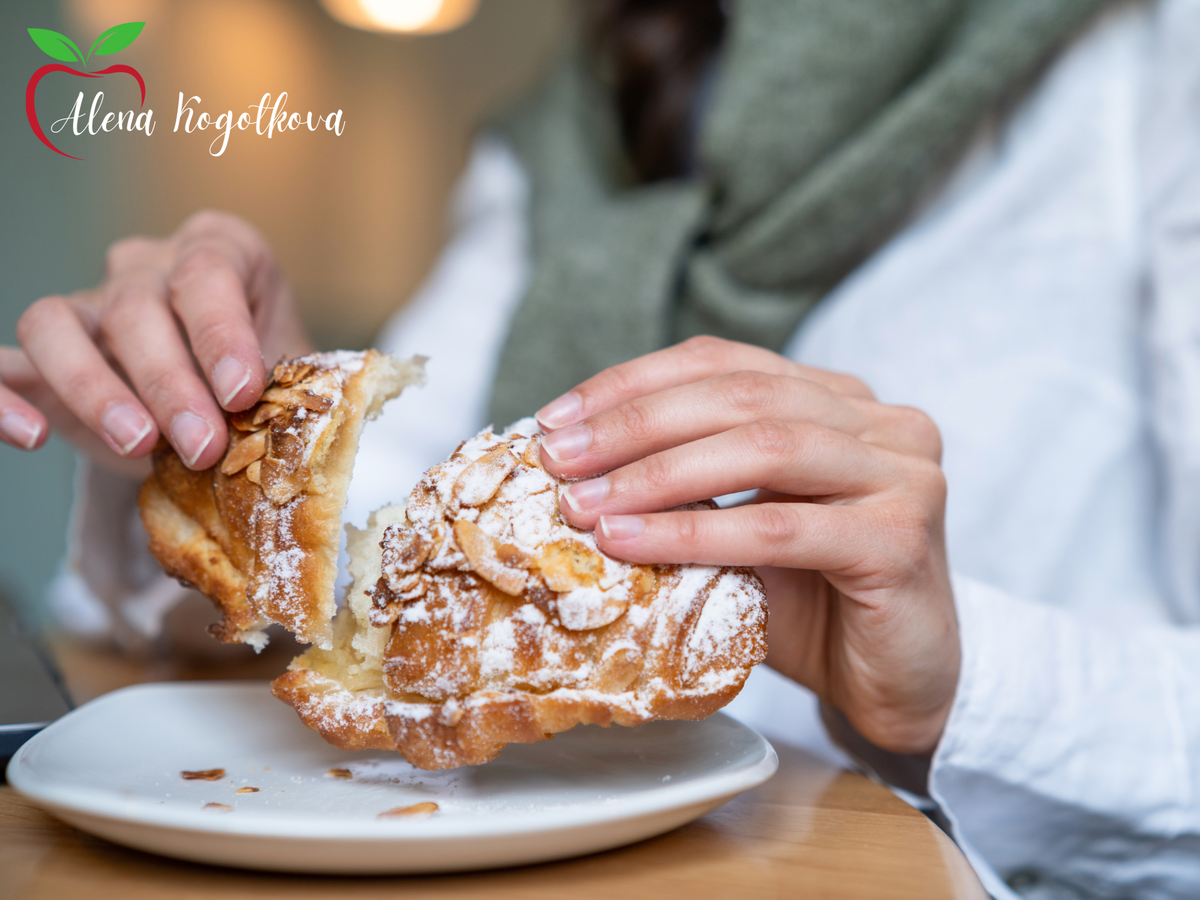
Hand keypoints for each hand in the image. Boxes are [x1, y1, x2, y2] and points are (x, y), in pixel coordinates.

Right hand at [0, 211, 311, 474]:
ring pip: (56, 322)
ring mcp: (90, 306)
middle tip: (202, 446)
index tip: (242, 393)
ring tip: (139, 444)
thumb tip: (287, 423)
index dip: (221, 332)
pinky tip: (30, 436)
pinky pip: (2, 364)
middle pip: (138, 306)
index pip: (207, 272)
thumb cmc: (271, 385)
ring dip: (95, 388)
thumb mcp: (293, 378)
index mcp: (219, 251)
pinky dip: (2, 398)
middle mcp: (148, 266)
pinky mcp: (45, 357)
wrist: (235, 414)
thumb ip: (288, 389)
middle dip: (171, 382)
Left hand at [535, 336, 958, 754]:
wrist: (894, 686)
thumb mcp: (737, 527)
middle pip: (740, 395)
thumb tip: (573, 464)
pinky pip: (780, 525)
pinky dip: (696, 533)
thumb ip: (685, 485)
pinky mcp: (902, 538)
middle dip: (635, 425)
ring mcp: (903, 474)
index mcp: (839, 400)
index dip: (633, 383)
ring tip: (584, 506)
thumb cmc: (808, 605)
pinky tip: (630, 542)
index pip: (723, 363)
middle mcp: (881, 422)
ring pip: (763, 449)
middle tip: (558, 461)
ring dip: (657, 475)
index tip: (555, 419)